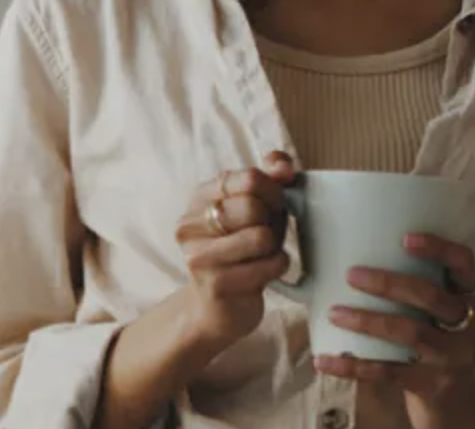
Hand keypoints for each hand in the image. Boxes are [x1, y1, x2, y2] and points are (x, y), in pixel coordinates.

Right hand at [176, 151, 294, 353]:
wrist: (218, 307)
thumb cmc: (244, 249)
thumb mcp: (258, 207)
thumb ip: (271, 177)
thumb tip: (283, 166)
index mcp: (201, 196)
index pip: (248, 177)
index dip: (274, 189)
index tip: (278, 201)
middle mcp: (191, 223)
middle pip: (253, 207)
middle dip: (273, 220)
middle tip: (270, 233)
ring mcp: (198, 255)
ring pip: (260, 237)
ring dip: (275, 246)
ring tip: (265, 253)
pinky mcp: (214, 285)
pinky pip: (266, 266)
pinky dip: (277, 266)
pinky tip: (268, 271)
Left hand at [315, 233, 474, 428]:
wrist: (457, 403)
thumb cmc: (437, 340)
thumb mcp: (442, 311)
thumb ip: (419, 285)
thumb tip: (358, 250)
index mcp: (468, 296)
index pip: (463, 262)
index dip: (438, 248)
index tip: (405, 238)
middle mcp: (466, 324)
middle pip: (430, 296)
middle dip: (389, 283)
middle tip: (352, 274)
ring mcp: (449, 357)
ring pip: (409, 332)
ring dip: (368, 321)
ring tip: (335, 313)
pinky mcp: (430, 385)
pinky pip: (388, 373)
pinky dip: (354, 366)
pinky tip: (325, 361)